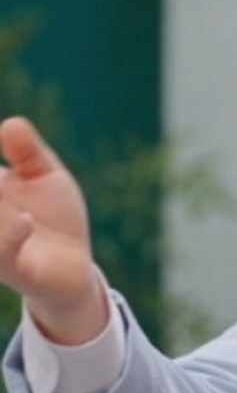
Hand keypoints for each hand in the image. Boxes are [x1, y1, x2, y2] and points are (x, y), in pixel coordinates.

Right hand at [0, 117, 105, 344]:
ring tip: (1, 188)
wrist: (74, 266)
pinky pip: (4, 255)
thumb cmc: (53, 217)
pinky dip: (11, 237)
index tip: (3, 173)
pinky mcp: (13, 269)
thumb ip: (28, 152)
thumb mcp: (46, 177)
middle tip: (2, 182)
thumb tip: (11, 123)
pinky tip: (26, 220)